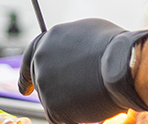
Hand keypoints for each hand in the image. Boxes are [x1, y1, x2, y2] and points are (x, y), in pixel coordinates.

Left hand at [17, 19, 147, 123]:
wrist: (122, 65)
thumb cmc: (113, 47)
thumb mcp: (87, 32)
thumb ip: (70, 44)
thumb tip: (71, 54)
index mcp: (48, 40)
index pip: (30, 58)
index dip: (26, 76)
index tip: (25, 89)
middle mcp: (41, 60)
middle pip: (41, 82)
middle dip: (53, 91)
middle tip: (69, 98)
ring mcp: (45, 84)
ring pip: (52, 101)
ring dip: (67, 103)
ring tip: (91, 94)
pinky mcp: (52, 106)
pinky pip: (60, 118)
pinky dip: (73, 118)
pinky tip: (88, 108)